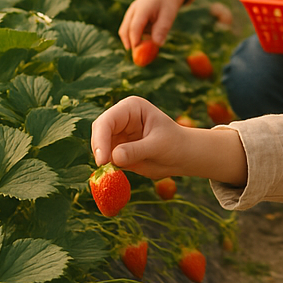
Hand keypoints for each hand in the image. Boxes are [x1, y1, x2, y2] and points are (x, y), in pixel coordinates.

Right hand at [91, 96, 246, 183]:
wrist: (183, 156)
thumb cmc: (175, 144)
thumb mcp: (158, 146)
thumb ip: (136, 151)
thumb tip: (114, 157)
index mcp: (131, 108)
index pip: (108, 121)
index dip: (101, 139)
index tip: (103, 160)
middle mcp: (120, 118)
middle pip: (99, 132)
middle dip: (99, 149)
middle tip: (103, 168)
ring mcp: (117, 134)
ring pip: (99, 146)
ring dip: (103, 160)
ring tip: (113, 172)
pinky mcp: (116, 149)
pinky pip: (105, 159)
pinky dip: (106, 167)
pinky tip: (115, 174)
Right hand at [118, 0, 186, 50]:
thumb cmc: (168, 3)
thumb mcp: (169, 15)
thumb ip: (162, 29)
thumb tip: (157, 45)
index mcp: (142, 7)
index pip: (134, 27)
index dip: (135, 41)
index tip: (138, 53)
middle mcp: (133, 10)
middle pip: (125, 30)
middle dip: (130, 44)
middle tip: (137, 58)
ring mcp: (130, 13)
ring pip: (126, 30)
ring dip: (134, 40)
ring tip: (146, 47)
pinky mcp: (131, 17)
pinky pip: (130, 29)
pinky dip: (136, 36)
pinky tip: (147, 39)